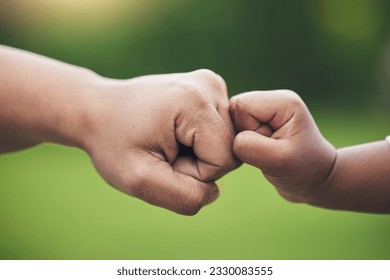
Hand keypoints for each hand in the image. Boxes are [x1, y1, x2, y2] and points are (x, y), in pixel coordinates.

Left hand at [84, 69, 239, 214]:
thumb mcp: (140, 179)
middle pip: (229, 149)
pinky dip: (199, 141)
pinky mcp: (209, 89)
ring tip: (166, 140)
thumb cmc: (113, 143)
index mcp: (195, 101)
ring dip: (198, 152)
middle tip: (162, 150)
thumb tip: (214, 192)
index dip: (193, 172)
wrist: (98, 111)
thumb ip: (184, 197)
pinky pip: (220, 131)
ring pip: (227, 141)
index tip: (162, 158)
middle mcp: (210, 85)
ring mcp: (212, 84)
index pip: (224, 159)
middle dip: (197, 162)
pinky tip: (174, 132)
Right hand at [229, 90, 335, 202]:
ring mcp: (267, 110)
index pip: (241, 106)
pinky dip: (242, 144)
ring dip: (242, 141)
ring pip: (232, 120)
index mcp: (282, 101)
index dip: (246, 130)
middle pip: (234, 110)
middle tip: (266, 150)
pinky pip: (235, 128)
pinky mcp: (260, 121)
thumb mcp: (278, 161)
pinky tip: (261, 151)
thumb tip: (228, 137)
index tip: (269, 146)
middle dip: (243, 135)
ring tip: (265, 152)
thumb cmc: (303, 171)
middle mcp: (274, 100)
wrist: (316, 180)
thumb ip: (249, 146)